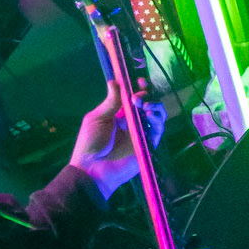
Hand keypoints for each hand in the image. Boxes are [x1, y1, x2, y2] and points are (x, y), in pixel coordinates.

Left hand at [70, 78, 163, 200]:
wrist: (92, 169)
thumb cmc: (90, 143)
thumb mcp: (97, 118)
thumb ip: (110, 102)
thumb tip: (114, 81)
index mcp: (119, 114)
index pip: (133, 97)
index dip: (138, 88)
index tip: (138, 80)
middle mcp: (133, 122)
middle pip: (148, 103)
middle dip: (147, 94)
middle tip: (139, 93)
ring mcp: (142, 133)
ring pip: (156, 114)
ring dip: (153, 104)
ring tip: (142, 103)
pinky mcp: (148, 144)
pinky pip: (158, 129)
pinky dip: (157, 118)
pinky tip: (149, 112)